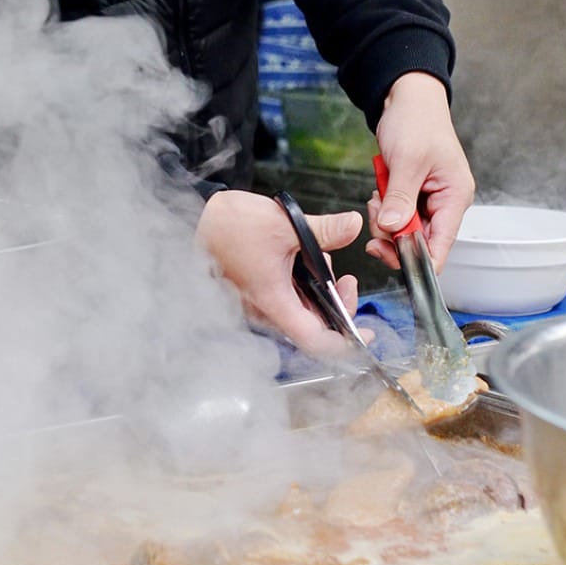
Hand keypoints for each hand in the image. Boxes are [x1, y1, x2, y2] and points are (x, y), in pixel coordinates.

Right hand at [197, 190, 364, 356]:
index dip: (345, 343)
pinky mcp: (256, 294)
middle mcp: (265, 311)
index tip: (366, 334)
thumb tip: (353, 225)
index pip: (315, 340)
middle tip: (347, 280)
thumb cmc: (230, 226)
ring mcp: (259, 304)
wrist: (199, 221)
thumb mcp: (284, 223)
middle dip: (337, 304)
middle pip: (313, 326)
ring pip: (301, 312)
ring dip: (319, 292)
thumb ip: (324, 229)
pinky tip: (303, 260)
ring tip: (320, 260)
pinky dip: (303, 286)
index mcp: (273, 301)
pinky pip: (287, 301)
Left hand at [367, 71, 474, 271]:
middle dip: (393, 233)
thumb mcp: (407, 161)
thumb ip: (401, 198)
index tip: (392, 257)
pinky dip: (384, 209)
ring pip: (405, 230)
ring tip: (378, 196)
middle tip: (378, 213)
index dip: (418, 259)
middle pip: (420, 241)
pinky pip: (397, 215)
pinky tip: (380, 193)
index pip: (441, 245)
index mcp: (455, 197)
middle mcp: (445, 202)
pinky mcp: (413, 194)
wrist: (405, 97)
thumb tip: (393, 229)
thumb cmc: (416, 120)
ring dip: (386, 219)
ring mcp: (429, 199)